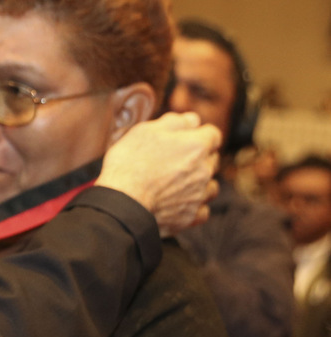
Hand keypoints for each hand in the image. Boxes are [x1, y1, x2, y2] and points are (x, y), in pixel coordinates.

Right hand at [96, 112, 220, 237]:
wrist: (122, 203)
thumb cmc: (129, 164)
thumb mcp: (144, 131)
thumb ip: (173, 122)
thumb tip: (192, 119)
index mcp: (196, 145)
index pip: (213, 134)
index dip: (199, 135)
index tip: (186, 140)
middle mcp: (204, 169)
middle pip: (212, 160)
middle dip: (199, 159)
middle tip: (174, 162)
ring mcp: (199, 195)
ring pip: (211, 186)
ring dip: (200, 183)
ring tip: (177, 184)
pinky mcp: (191, 216)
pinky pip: (203, 211)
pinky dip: (195, 206)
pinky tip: (180, 203)